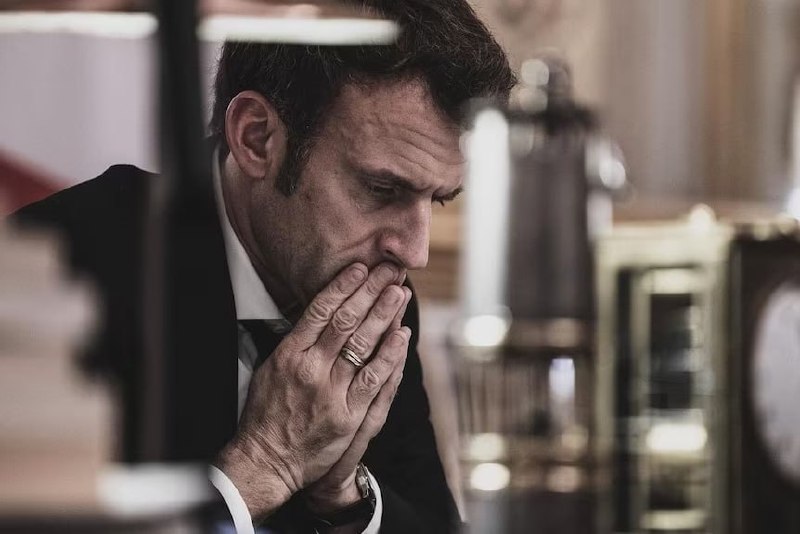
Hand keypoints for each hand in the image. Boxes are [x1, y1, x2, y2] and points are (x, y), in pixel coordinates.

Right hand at [215, 262, 409, 521]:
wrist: (267, 461)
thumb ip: (293, 342)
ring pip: (363, 345)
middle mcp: (311, 369)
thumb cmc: (266, 413)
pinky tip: (402, 334)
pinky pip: (375, 378)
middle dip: (370, 292)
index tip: (360, 268)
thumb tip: (317, 312)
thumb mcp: (268, 369)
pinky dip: (390, 354)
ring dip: (385, 315)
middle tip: (389, 271)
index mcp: (289, 354)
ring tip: (400, 293)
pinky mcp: (350, 415)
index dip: (343, 286)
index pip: (320, 310)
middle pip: (346, 321)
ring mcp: (332, 392)